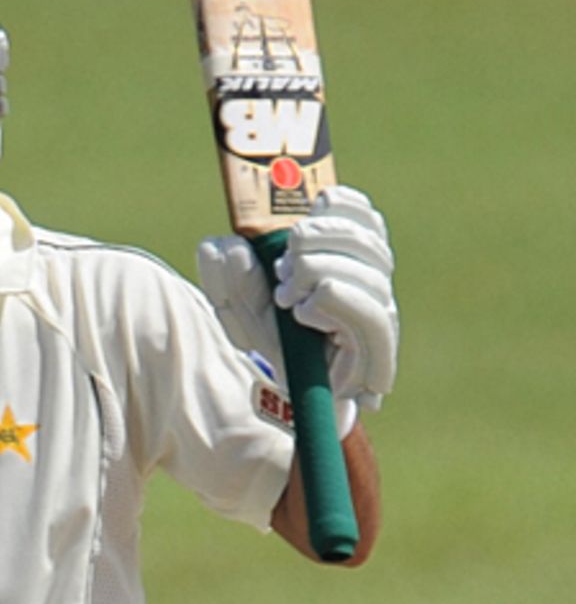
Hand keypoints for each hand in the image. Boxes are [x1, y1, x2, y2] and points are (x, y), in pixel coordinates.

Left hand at [198, 186, 397, 417]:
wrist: (291, 399)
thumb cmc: (276, 343)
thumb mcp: (241, 305)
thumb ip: (226, 273)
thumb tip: (222, 246)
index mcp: (351, 259)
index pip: (363, 214)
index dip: (337, 204)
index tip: (303, 216)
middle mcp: (374, 281)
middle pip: (364, 235)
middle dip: (314, 239)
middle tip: (283, 266)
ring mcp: (381, 313)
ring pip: (365, 269)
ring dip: (317, 272)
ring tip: (288, 296)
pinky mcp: (379, 346)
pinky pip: (369, 310)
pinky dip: (331, 301)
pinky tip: (304, 314)